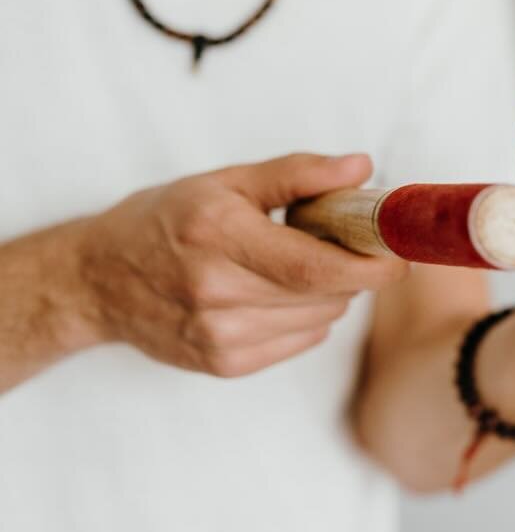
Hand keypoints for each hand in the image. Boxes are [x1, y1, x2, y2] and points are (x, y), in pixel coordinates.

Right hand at [74, 153, 407, 376]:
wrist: (96, 280)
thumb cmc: (165, 221)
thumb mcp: (227, 182)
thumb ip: (298, 174)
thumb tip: (362, 168)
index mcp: (219, 236)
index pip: (316, 266)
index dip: (370, 265)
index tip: (401, 253)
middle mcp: (216, 292)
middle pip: (326, 294)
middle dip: (353, 270)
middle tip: (345, 244)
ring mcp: (218, 335)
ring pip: (320, 320)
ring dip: (329, 293)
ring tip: (294, 266)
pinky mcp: (223, 364)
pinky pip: (301, 341)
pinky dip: (306, 316)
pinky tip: (275, 294)